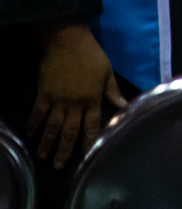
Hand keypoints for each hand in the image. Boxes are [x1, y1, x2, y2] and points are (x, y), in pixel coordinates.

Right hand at [30, 23, 124, 168]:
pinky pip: (37, 113)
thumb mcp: (107, 72)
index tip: (87, 157)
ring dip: (47, 142)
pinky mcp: (43, 94)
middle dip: (65, 150)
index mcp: (92, 99)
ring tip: (43, 157)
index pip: (91, 126)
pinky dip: (33, 125)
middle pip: (69, 132)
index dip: (89, 142)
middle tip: (59, 166)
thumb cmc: (92, 56)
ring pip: (52, 127)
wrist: (68, 42)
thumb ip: (112, 91)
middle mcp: (74, 104)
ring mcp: (57, 100)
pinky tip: (30, 135)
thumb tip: (123, 106)